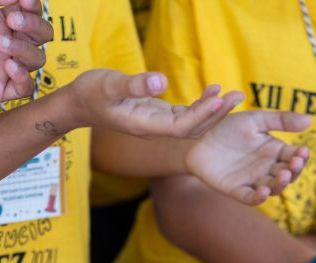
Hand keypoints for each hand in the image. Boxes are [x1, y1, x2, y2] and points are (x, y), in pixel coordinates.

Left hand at [0, 0, 52, 106]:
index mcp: (3, 20)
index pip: (32, 10)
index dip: (33, 5)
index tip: (25, 1)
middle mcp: (10, 42)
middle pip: (43, 34)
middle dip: (34, 26)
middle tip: (13, 22)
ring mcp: (7, 66)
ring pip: (38, 58)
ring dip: (25, 49)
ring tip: (0, 45)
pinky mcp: (2, 88)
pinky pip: (27, 87)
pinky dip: (23, 77)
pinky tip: (7, 67)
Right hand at [67, 69, 242, 137]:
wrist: (77, 103)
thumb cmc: (89, 93)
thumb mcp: (108, 85)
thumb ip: (134, 84)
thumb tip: (161, 81)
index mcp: (144, 125)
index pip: (180, 126)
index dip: (201, 115)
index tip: (219, 100)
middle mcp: (153, 129)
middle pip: (192, 128)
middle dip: (216, 114)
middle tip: (238, 96)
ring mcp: (156, 124)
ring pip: (191, 123)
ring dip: (213, 110)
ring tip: (234, 94)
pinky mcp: (157, 115)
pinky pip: (185, 115)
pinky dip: (201, 104)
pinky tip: (213, 90)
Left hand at [186, 111, 312, 204]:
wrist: (197, 137)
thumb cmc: (228, 127)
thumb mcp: (255, 119)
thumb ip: (281, 120)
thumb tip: (309, 121)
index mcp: (274, 152)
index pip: (294, 157)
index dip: (300, 157)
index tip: (302, 151)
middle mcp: (266, 168)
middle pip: (286, 175)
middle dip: (293, 171)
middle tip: (294, 164)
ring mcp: (252, 180)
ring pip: (272, 188)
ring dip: (279, 184)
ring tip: (283, 175)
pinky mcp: (235, 190)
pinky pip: (249, 197)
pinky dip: (257, 197)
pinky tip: (262, 191)